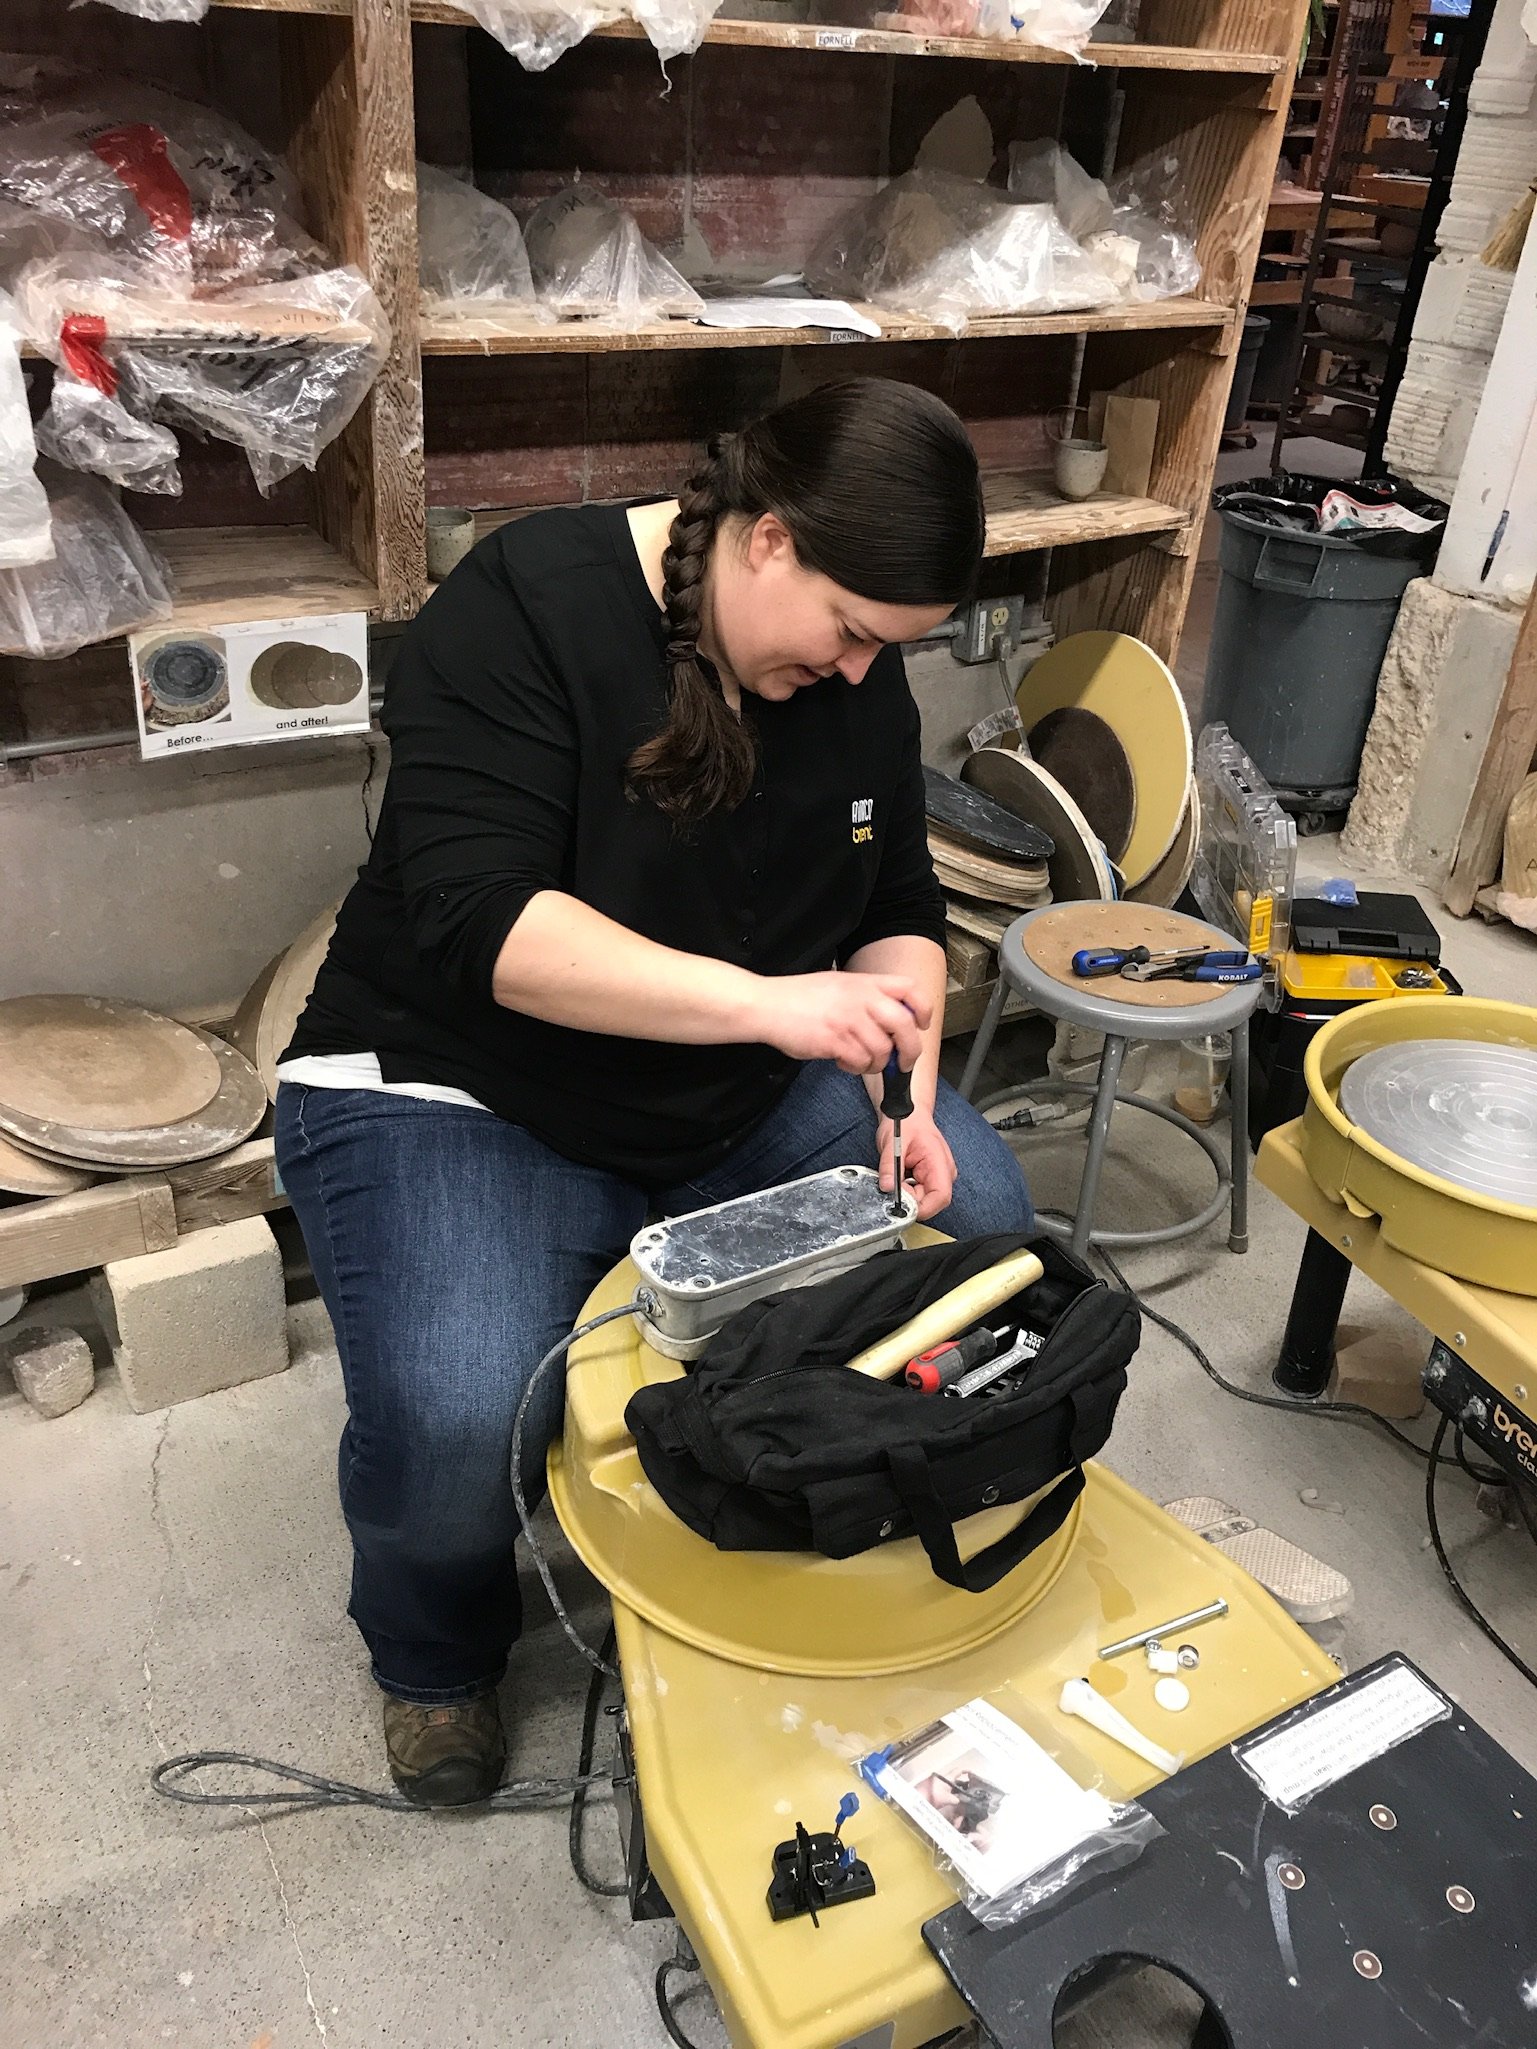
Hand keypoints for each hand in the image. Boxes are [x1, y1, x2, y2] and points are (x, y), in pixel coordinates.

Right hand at [752, 972, 929, 1074]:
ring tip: (860, 1060)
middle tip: (903, 1062)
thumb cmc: (797, 997)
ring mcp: (847, 1020)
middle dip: (910, 1050)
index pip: (909, 989)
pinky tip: (842, 1060)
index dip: (922, 1009)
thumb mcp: (838, 985)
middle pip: (904, 1025)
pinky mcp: (834, 1041)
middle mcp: (860, 999)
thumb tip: (892, 1021)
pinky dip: (855, 1067)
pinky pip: (859, 1062)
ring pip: (882, 1050)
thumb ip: (865, 997)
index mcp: (863, 982)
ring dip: (876, 1063)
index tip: (921, 1025)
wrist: (765, 1005)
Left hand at [878, 1104, 955, 1221]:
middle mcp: (943, 1173)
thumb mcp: (892, 1142)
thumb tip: (887, 1187)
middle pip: (929, 1203)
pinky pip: (917, 1194)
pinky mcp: (929, 1180)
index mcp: (940, 1163)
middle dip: (908, 1199)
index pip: (940, 1197)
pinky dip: (905, 1190)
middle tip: (893, 1182)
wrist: (908, 1114)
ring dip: (905, 1194)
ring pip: (921, 1200)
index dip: (920, 1206)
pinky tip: (900, 1175)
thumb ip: (889, 1166)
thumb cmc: (905, 1122)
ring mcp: (937, 1177)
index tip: (900, 1202)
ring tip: (897, 1174)